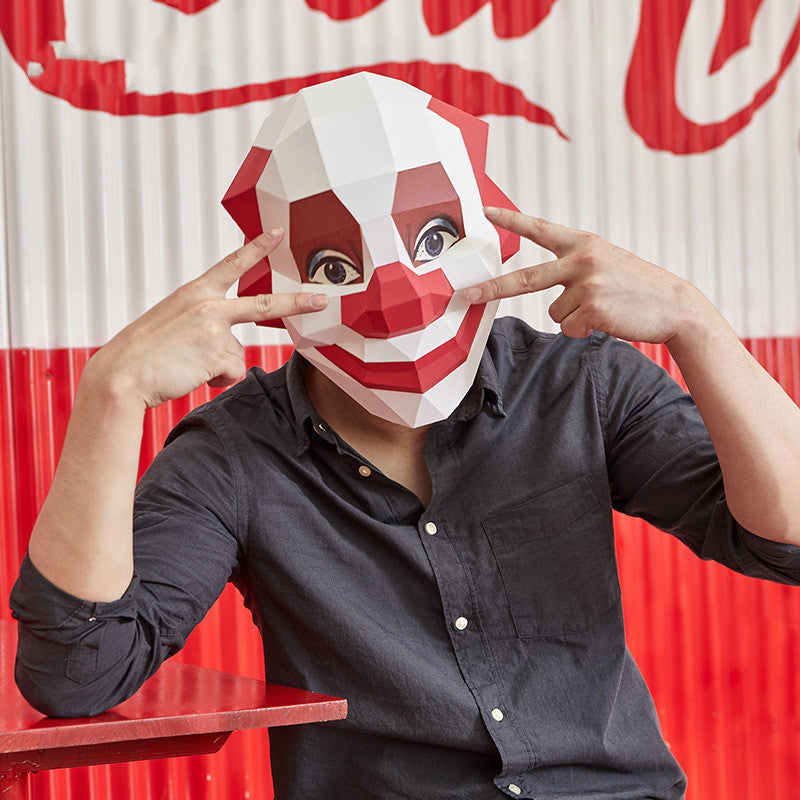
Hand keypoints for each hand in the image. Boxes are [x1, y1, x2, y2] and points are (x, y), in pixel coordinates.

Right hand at [86, 230, 327, 406]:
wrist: (120, 375)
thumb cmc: (141, 354)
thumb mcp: (171, 324)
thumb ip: (203, 325)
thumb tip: (229, 351)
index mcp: (194, 292)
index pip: (231, 264)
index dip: (257, 248)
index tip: (278, 234)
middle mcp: (208, 305)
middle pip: (265, 303)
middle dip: (298, 302)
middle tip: (322, 300)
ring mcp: (216, 329)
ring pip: (237, 354)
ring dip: (217, 367)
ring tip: (185, 364)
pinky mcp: (219, 354)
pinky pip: (231, 373)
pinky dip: (215, 380)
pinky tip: (190, 374)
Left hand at [467, 207, 709, 342]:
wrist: (676, 307)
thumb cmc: (638, 287)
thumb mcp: (606, 263)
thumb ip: (575, 267)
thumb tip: (546, 294)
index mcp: (583, 243)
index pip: (539, 229)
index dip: (510, 220)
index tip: (484, 211)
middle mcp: (582, 258)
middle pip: (524, 279)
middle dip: (492, 289)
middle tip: (467, 295)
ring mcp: (586, 282)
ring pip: (554, 313)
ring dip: (574, 318)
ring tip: (604, 309)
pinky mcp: (592, 307)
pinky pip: (569, 329)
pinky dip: (585, 331)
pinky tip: (608, 320)